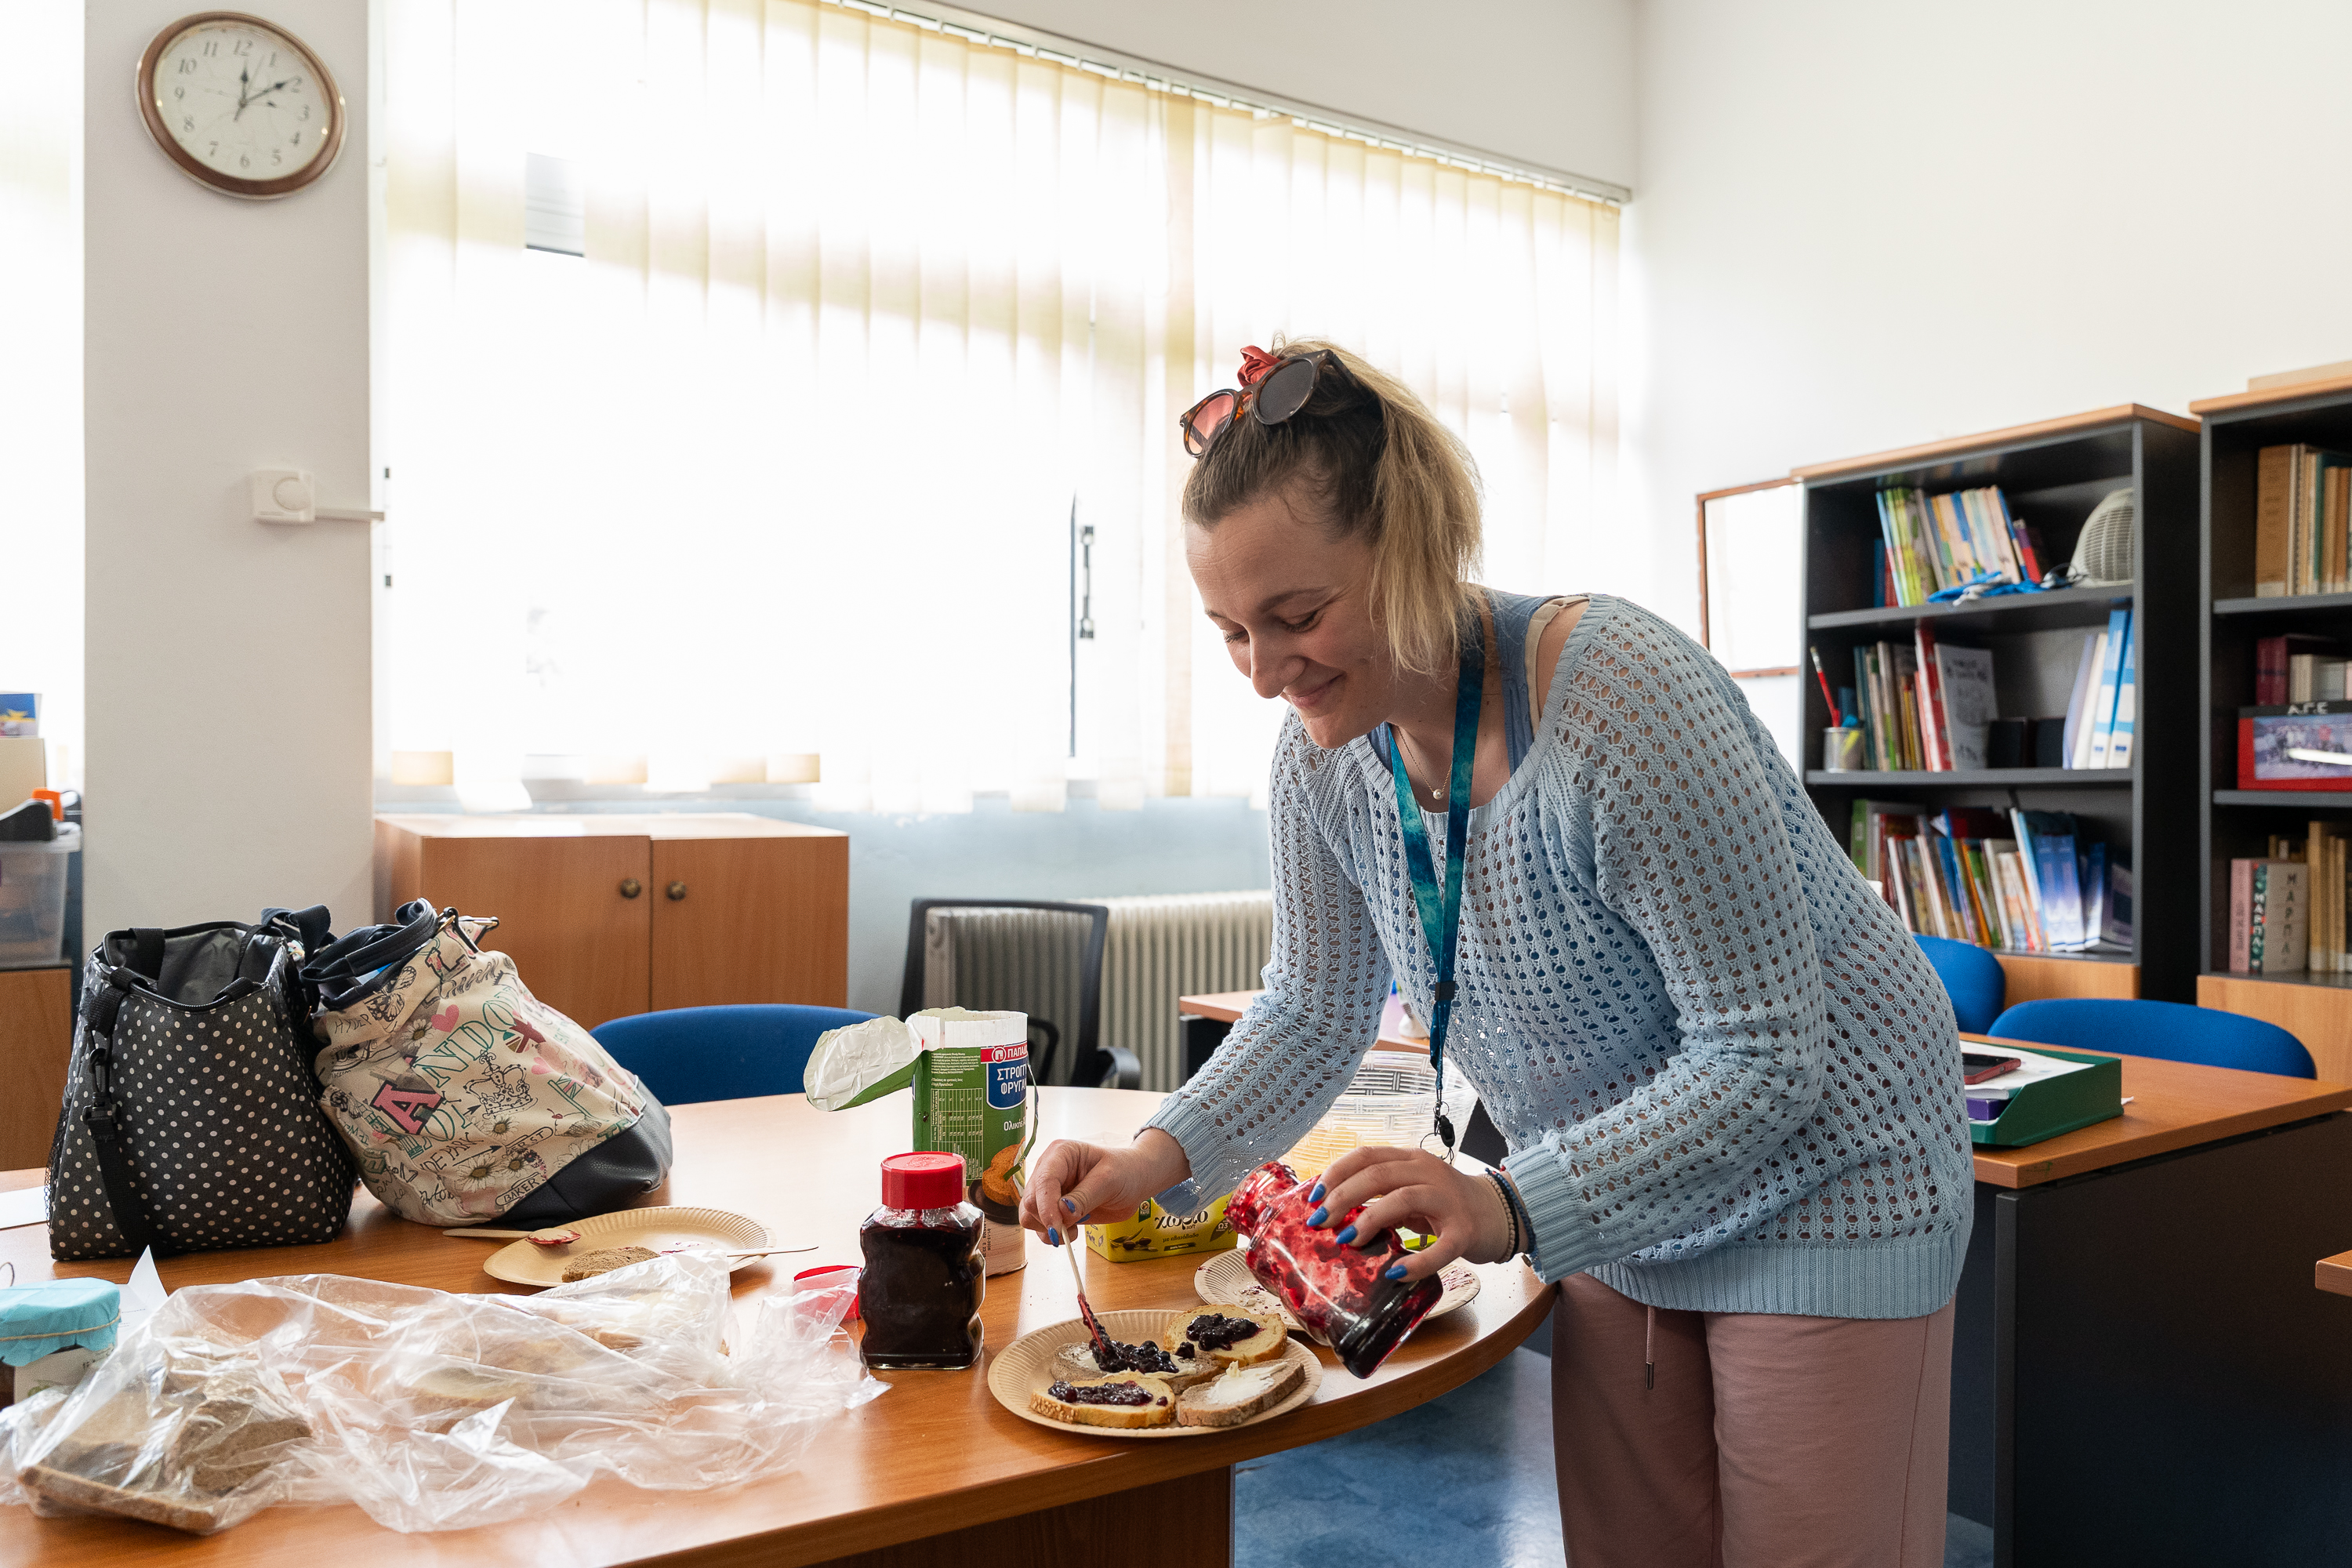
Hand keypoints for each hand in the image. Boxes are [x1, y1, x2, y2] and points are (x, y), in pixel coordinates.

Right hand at [1018, 1129, 1189, 1246]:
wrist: (1134, 1182)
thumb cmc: (1125, 1172)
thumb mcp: (1109, 1180)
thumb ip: (1085, 1197)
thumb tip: (1062, 1213)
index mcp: (1060, 1154)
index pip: (1043, 1180)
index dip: (1046, 1206)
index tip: (1057, 1228)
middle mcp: (1048, 1170)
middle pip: (1030, 1200)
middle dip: (1048, 1219)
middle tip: (1073, 1227)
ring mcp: (1048, 1190)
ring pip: (1029, 1216)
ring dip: (1048, 1229)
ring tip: (1075, 1228)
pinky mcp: (1052, 1208)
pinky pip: (1039, 1226)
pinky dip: (1053, 1234)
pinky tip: (1073, 1229)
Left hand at [1309, 1145, 1512, 1283]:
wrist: (1499, 1212)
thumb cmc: (1445, 1203)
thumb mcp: (1410, 1190)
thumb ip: (1379, 1194)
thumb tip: (1333, 1213)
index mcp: (1410, 1159)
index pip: (1366, 1156)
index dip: (1335, 1174)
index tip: (1313, 1198)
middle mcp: (1428, 1172)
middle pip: (1377, 1175)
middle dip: (1342, 1198)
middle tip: (1320, 1223)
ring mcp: (1448, 1200)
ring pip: (1402, 1199)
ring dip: (1368, 1221)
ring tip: (1348, 1242)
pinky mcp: (1464, 1232)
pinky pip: (1440, 1249)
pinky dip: (1416, 1262)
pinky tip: (1395, 1274)